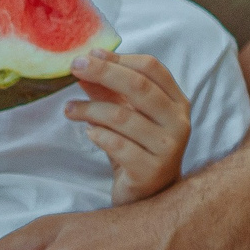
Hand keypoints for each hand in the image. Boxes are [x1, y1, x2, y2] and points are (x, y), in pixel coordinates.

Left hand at [66, 52, 190, 204]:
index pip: (152, 68)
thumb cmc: (138, 148)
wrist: (149, 195)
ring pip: (123, 117)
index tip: (90, 54)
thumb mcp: (126, 114)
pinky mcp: (151, 170)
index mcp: (177, 102)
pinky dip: (99, 135)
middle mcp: (179, 122)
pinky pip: (118, 145)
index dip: (119, 58)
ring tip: (70, 109)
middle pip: (139, 86)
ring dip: (90, 108)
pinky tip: (89, 133)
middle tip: (74, 67)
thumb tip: (84, 64)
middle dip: (103, 72)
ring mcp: (168, 148)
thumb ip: (109, 90)